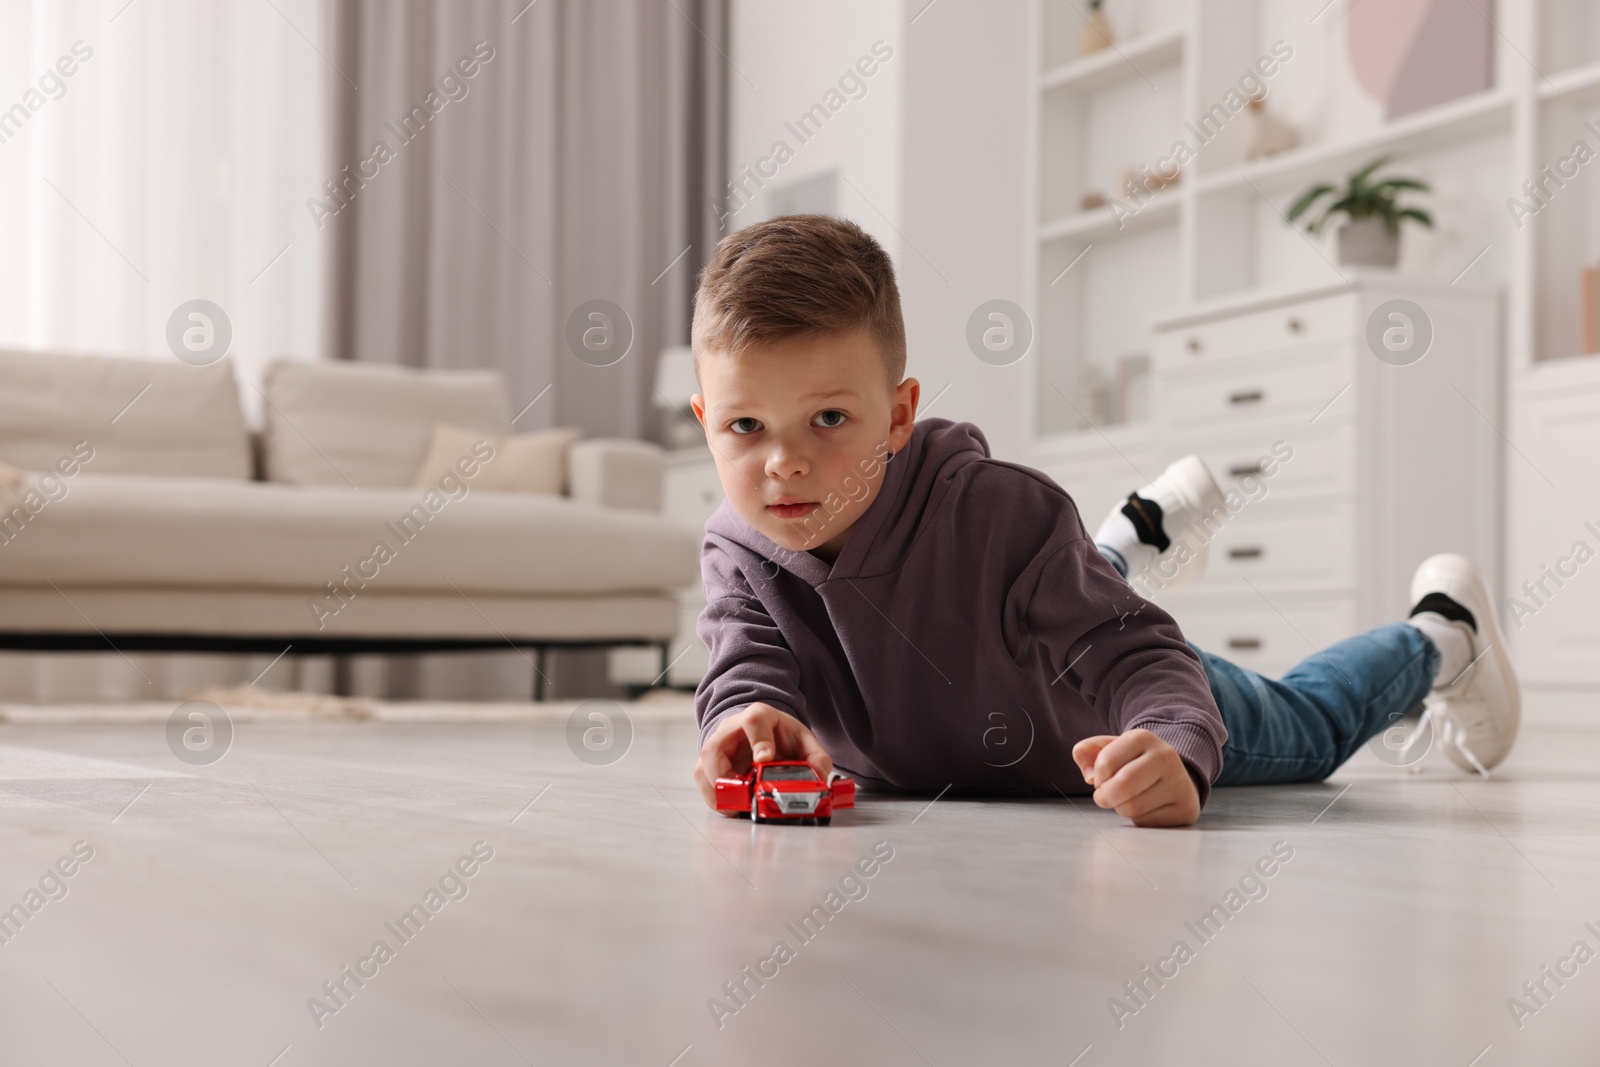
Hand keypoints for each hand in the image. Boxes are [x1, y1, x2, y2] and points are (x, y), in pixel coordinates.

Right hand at [693, 702, 833, 812]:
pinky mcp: (707, 766)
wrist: (760, 732)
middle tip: (747, 795)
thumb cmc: (779, 736)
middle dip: (728, 778)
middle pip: (714, 750)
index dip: (759, 742)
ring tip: (741, 806)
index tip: (765, 760)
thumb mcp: (803, 740)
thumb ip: (816, 758)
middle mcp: (729, 730)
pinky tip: (735, 806)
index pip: (753, 722)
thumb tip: (819, 779)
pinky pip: (704, 786)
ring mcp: (715, 748)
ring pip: (703, 770)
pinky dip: (718, 801)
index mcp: (758, 717)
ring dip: (721, 794)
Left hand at [1072, 728, 1199, 826]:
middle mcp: (1165, 756)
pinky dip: (1139, 820)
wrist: (1174, 775)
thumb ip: (1086, 752)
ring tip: (1129, 799)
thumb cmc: (1133, 763)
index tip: (1103, 779)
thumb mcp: (1109, 749)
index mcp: (1143, 737)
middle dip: (1105, 797)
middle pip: (1123, 785)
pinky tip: (1146, 808)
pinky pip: (1147, 823)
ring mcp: (1179, 783)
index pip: (1106, 762)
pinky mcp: (1186, 808)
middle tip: (1104, 798)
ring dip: (1122, 808)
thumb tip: (1089, 777)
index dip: (1098, 777)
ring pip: (1133, 808)